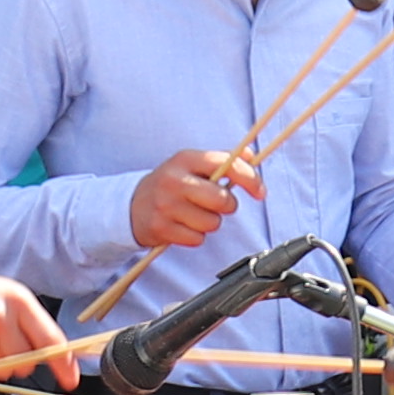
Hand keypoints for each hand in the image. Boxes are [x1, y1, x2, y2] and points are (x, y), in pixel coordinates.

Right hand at [0, 271, 65, 367]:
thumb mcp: (9, 296)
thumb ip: (32, 322)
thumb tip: (54, 351)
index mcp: (19, 301)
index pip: (50, 339)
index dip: (63, 363)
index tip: (70, 378)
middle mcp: (1, 317)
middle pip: (26, 362)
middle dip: (21, 362)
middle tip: (6, 346)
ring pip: (2, 369)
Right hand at [131, 146, 256, 252]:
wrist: (132, 205)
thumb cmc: (172, 185)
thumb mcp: (193, 165)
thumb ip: (222, 160)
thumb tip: (252, 155)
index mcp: (186, 159)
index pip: (228, 165)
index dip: (251, 179)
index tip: (260, 192)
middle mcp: (174, 180)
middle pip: (223, 199)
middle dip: (227, 205)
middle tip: (217, 204)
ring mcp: (165, 205)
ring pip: (212, 222)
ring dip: (210, 222)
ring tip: (194, 214)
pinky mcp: (160, 228)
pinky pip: (197, 239)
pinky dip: (195, 236)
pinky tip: (183, 226)